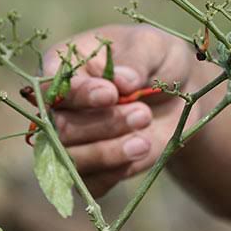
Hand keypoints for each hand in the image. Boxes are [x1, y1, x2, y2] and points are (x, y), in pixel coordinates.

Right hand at [43, 24, 203, 196]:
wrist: (178, 91)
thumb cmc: (155, 58)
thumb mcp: (151, 46)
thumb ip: (136, 59)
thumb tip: (123, 80)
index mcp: (61, 68)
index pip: (52, 88)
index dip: (78, 95)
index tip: (112, 93)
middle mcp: (58, 107)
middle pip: (57, 129)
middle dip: (100, 125)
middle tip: (143, 114)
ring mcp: (72, 141)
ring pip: (71, 160)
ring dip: (108, 152)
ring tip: (146, 141)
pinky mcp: (92, 169)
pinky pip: (91, 184)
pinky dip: (116, 172)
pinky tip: (142, 152)